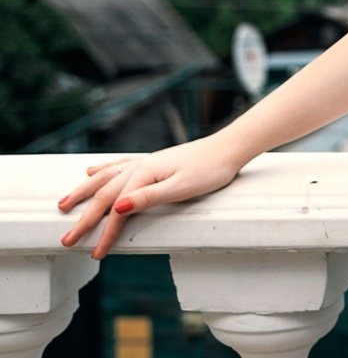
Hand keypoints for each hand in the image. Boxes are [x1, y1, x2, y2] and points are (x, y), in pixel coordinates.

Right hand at [56, 137, 243, 259]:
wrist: (228, 149)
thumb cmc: (209, 170)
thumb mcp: (182, 188)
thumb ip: (149, 197)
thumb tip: (117, 207)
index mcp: (144, 175)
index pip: (117, 210)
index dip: (105, 234)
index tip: (95, 255)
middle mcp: (139, 166)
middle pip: (104, 194)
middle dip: (84, 218)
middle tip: (67, 239)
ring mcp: (145, 162)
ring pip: (105, 178)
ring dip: (83, 192)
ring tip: (63, 204)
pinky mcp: (153, 161)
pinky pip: (118, 166)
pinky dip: (101, 171)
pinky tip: (90, 171)